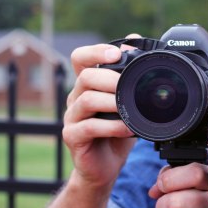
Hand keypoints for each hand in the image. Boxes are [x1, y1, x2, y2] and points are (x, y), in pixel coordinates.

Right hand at [62, 42, 135, 189]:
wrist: (106, 166)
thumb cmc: (117, 131)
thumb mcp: (128, 102)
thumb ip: (130, 75)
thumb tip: (135, 41)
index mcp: (88, 84)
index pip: (81, 58)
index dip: (95, 51)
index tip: (116, 53)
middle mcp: (77, 97)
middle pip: (85, 76)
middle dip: (109, 77)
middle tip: (127, 85)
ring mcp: (72, 117)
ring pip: (86, 99)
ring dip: (111, 101)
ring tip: (128, 108)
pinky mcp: (72, 137)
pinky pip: (89, 127)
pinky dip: (111, 126)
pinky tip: (127, 128)